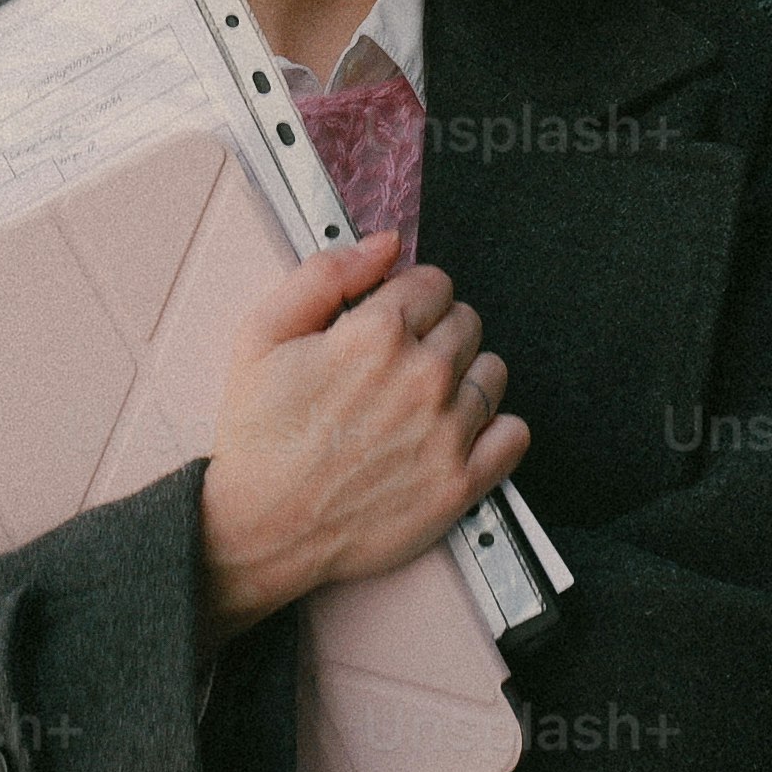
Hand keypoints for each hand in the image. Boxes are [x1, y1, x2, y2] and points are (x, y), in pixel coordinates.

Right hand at [194, 224, 531, 652]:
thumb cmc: (258, 436)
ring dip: (465, 377)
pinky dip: (493, 429)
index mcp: (376, 335)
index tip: (390, 321)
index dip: (409, 298)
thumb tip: (386, 243)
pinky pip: (514, 434)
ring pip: (493, 372)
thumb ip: (325, 274)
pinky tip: (455, 434)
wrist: (259, 529)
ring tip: (422, 401)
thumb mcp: (262, 334)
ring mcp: (447, 433)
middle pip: (466, 321)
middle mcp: (422, 378)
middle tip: (397, 365)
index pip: (433, 282)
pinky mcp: (461, 483)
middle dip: (436, 332)